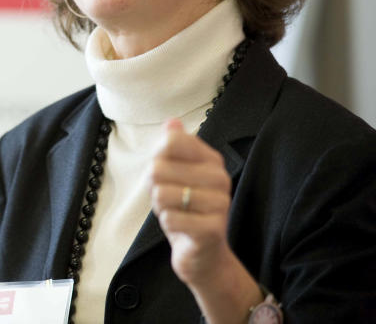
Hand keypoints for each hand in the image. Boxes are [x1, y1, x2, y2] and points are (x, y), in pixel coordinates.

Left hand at [149, 118, 233, 287]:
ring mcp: (220, 203)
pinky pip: (169, 218)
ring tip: (177, 213)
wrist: (202, 252)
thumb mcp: (175, 174)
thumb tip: (172, 122)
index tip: (167, 173)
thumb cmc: (185, 208)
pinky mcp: (213, 228)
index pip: (170, 141)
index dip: (156, 158)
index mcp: (211, 159)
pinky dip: (168, 224)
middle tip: (171, 200)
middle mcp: (220, 177)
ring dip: (161, 208)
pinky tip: (181, 227)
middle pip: (158, 168)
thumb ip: (173, 146)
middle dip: (155, 188)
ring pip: (161, 194)